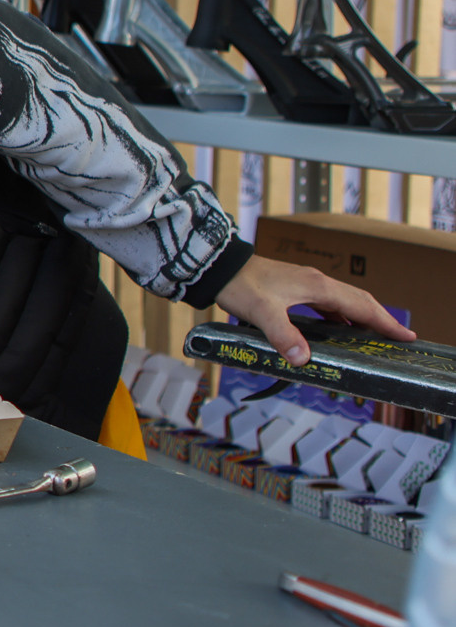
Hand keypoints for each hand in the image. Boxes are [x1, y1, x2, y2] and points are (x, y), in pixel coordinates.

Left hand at [214, 252, 414, 364]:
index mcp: (318, 287)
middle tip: (400, 338)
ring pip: (344, 302)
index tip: (406, 336)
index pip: (361, 305)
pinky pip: (328, 303)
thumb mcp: (262, 313)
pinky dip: (341, 316)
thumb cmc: (241, 286)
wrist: (221, 267)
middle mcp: (318, 282)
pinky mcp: (296, 287)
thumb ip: (283, 335)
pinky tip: (339, 329)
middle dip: (380, 319)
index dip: (384, 322)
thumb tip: (303, 359)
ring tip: (375, 336)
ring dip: (361, 317)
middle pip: (359, 301)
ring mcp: (307, 284)